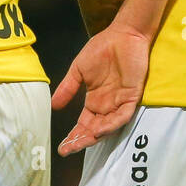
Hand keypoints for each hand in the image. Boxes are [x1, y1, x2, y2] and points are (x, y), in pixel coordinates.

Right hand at [52, 23, 150, 155]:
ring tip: (80, 143)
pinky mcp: (132, 96)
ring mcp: (120, 102)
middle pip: (94, 129)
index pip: (83, 124)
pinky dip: (112, 124)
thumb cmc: (102, 49)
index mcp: (94, 101)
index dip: (73, 136)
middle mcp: (107, 106)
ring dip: (94, 136)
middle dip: (81, 141)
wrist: (122, 35)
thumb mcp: (79, 71)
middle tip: (67, 150)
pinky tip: (99, 130)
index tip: (61, 147)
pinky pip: (123, 115)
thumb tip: (53, 106)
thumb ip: (68, 88)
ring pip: (108, 127)